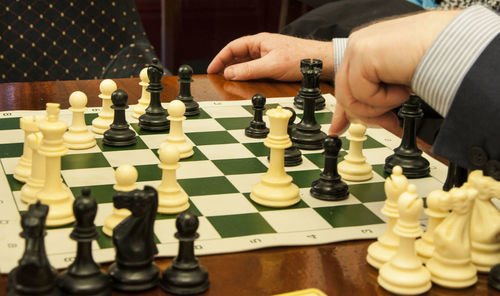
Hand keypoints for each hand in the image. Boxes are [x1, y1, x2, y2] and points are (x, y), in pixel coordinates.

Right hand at [207, 33, 332, 81]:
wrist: (320, 61)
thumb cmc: (300, 58)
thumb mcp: (271, 66)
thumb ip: (248, 70)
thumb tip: (229, 73)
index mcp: (259, 42)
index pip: (232, 47)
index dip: (220, 58)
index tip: (211, 69)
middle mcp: (262, 46)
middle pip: (237, 54)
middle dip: (225, 64)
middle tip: (216, 76)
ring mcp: (268, 54)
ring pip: (246, 61)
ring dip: (236, 70)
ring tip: (227, 80)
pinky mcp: (274, 63)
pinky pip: (255, 67)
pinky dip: (246, 73)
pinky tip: (245, 80)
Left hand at [329, 10, 459, 135]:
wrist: (456, 48)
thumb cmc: (437, 63)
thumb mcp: (395, 87)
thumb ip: (371, 99)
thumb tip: (349, 125)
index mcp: (367, 48)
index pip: (344, 84)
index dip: (343, 109)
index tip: (339, 129)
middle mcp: (359, 45)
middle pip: (344, 94)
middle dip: (367, 115)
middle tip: (389, 121)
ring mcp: (358, 47)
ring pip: (350, 98)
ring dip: (380, 106)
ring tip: (401, 94)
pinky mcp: (362, 53)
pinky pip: (362, 93)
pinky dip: (385, 99)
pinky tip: (402, 86)